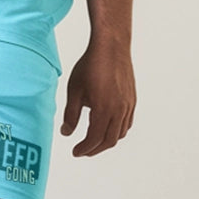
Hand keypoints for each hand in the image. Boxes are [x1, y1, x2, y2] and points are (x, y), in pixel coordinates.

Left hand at [60, 39, 135, 155]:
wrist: (111, 47)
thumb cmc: (91, 66)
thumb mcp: (74, 90)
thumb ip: (70, 114)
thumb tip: (66, 132)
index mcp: (104, 109)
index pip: (94, 138)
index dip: (84, 148)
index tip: (75, 152)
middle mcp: (119, 109)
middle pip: (109, 140)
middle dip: (94, 149)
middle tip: (82, 151)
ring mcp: (128, 105)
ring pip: (120, 133)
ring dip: (106, 141)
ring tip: (94, 141)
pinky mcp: (132, 99)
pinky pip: (127, 123)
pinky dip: (117, 131)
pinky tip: (108, 128)